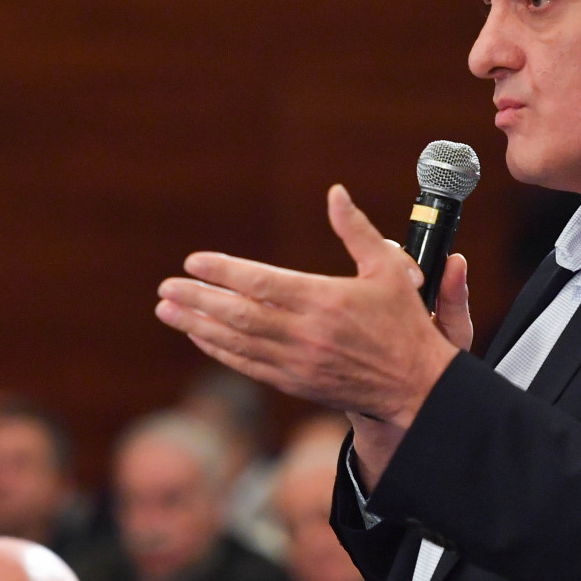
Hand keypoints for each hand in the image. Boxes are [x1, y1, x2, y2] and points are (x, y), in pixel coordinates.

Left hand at [155, 185, 471, 436]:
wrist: (415, 387)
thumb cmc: (404, 323)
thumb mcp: (389, 269)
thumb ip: (357, 230)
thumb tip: (336, 192)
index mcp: (325, 300)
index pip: (261, 283)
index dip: (222, 272)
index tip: (193, 261)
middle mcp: (306, 334)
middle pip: (238, 315)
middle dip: (197, 300)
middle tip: (165, 288)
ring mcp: (297, 363)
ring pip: (236, 342)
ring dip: (197, 325)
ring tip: (167, 310)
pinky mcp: (294, 384)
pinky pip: (247, 366)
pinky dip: (218, 351)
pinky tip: (198, 336)